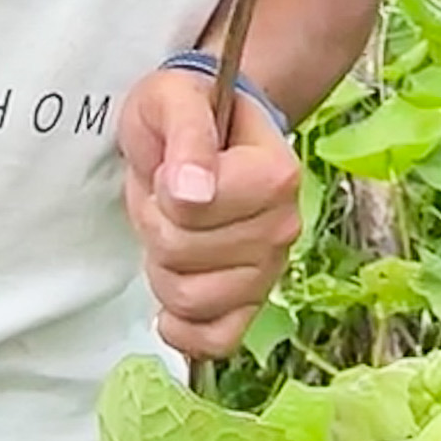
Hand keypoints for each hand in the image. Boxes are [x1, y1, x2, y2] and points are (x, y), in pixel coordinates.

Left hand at [118, 66, 303, 361]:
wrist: (207, 126)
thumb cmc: (188, 112)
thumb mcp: (174, 100)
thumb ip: (188, 134)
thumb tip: (191, 190)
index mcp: (275, 174)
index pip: (195, 209)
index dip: (163, 192)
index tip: (168, 168)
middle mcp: (283, 226)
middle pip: (185, 255)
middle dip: (156, 226)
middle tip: (164, 196)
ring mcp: (270, 270)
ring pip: (192, 300)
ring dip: (162, 268)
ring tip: (172, 231)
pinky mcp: (252, 303)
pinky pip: (218, 340)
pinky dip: (186, 330)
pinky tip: (172, 307)